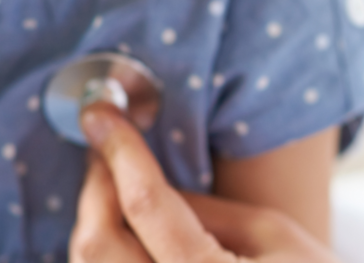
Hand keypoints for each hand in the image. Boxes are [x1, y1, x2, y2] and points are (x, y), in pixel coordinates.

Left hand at [70, 103, 339, 262]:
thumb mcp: (272, 234)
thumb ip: (202, 208)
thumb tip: (139, 177)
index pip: (147, 205)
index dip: (120, 152)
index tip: (101, 114)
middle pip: (98, 244)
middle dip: (93, 187)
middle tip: (102, 150)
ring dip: (91, 221)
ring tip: (110, 186)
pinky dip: (101, 255)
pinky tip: (118, 232)